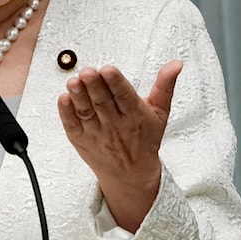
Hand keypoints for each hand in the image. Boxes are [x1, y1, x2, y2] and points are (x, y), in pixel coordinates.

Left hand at [57, 60, 182, 232]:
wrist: (131, 175)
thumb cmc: (145, 138)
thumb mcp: (160, 113)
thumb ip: (165, 86)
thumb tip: (176, 64)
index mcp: (135, 115)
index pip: (124, 96)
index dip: (116, 82)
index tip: (108, 69)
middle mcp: (115, 124)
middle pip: (102, 102)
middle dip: (94, 85)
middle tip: (88, 71)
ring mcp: (96, 132)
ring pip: (86, 111)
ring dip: (78, 96)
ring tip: (74, 81)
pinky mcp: (80, 139)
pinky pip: (72, 124)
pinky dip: (66, 112)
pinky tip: (63, 98)